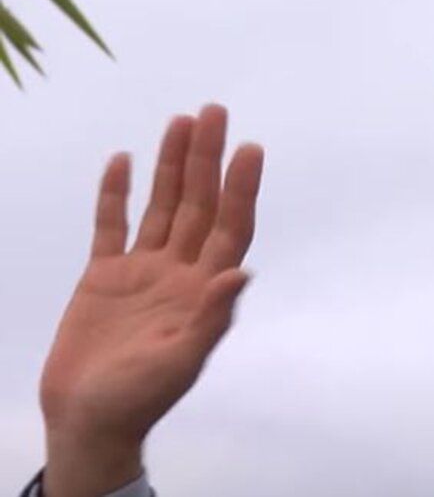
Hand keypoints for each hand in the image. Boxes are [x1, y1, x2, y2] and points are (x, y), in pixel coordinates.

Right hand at [39, 105, 263, 496]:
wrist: (86, 419)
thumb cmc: (138, 399)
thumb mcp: (180, 361)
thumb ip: (211, 317)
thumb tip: (242, 272)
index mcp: (203, 290)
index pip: (230, 227)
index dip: (241, 189)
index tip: (250, 148)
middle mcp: (178, 271)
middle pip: (198, 204)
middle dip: (206, 159)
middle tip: (214, 111)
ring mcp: (142, 271)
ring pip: (162, 206)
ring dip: (171, 166)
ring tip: (181, 121)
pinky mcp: (103, 276)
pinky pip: (111, 225)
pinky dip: (116, 194)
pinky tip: (124, 161)